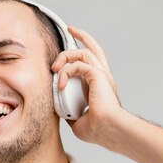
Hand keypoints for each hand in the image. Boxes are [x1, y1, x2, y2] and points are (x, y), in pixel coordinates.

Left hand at [51, 26, 124, 144]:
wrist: (107, 130)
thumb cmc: (97, 130)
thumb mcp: (76, 119)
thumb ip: (69, 109)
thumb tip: (59, 109)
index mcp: (100, 85)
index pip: (93, 61)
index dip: (83, 48)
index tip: (72, 40)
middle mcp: (104, 77)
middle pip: (93, 48)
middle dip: (80, 36)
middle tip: (68, 32)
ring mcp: (103, 75)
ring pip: (82, 53)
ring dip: (65, 57)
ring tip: (54, 70)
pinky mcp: (99, 76)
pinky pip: (79, 64)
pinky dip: (66, 71)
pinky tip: (60, 83)